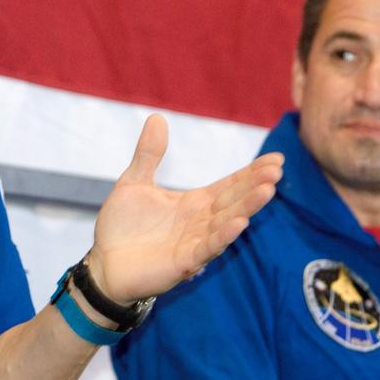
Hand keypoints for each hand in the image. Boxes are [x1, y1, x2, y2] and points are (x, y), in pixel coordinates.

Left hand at [87, 115, 282, 303]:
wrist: (102, 262)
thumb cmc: (122, 226)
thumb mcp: (135, 182)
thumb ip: (149, 153)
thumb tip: (158, 117)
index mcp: (194, 202)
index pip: (230, 185)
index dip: (251, 172)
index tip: (276, 159)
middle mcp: (201, 222)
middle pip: (234, 201)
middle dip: (255, 186)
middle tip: (277, 171)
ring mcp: (195, 242)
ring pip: (226, 223)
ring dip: (247, 207)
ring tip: (267, 190)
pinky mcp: (183, 262)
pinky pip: (207, 247)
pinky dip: (223, 236)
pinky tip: (239, 223)